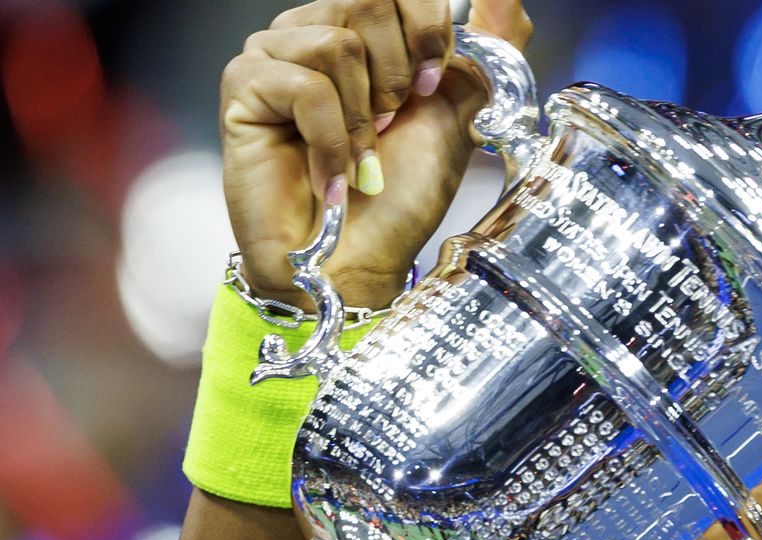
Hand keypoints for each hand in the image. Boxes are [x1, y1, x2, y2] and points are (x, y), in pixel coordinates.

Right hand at [219, 0, 533, 308]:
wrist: (357, 259)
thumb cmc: (399, 195)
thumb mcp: (462, 113)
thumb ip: (486, 50)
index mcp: (364, 29)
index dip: (429, 33)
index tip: (430, 88)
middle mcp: (314, 29)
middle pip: (369, 3)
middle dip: (397, 79)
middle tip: (389, 127)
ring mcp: (273, 53)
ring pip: (337, 45)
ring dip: (364, 118)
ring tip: (359, 157)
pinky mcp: (242, 85)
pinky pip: (305, 87)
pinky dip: (333, 141)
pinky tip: (333, 174)